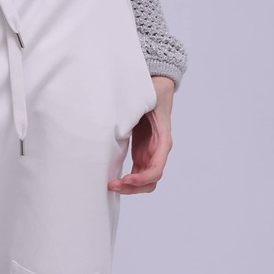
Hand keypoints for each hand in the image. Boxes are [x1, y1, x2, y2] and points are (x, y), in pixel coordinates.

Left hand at [107, 74, 174, 193]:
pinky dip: (127, 179)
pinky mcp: (141, 151)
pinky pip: (137, 171)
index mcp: (162, 141)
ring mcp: (150, 152)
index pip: (156, 170)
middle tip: (112, 186)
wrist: (157, 86)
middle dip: (133, 188)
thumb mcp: (144, 100)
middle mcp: (158, 150)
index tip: (125, 179)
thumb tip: (118, 121)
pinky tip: (113, 179)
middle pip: (150, 180)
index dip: (141, 178)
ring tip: (110, 185)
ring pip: (144, 179)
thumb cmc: (152, 92)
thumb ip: (134, 111)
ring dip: (129, 186)